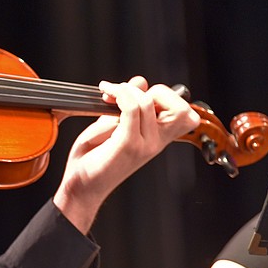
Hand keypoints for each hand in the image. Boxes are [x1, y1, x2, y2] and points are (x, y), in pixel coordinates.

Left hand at [54, 77, 199, 232]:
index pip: (186, 112)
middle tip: (128, 94)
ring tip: (108, 94)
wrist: (82, 186)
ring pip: (149, 102)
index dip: (166, 95)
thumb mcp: (113, 124)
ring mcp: (144, 144)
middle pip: (181, 108)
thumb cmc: (95, 159)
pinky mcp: (128, 145)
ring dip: (126, 90)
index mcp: (158, 138)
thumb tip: (140, 81)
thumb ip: (128, 104)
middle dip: (156, 91)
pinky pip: (131, 110)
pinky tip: (105, 97)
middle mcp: (156, 142)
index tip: (137, 94)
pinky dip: (119, 96)